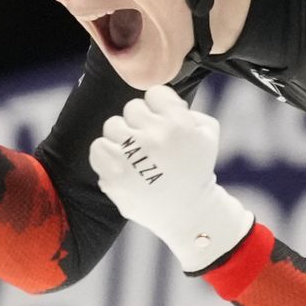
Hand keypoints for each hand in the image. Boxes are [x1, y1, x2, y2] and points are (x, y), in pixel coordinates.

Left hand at [89, 85, 253, 271]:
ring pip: (112, 125)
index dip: (158, 108)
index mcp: (179, 124)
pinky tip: (120, 164)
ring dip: (122, 138)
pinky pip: (97, 147)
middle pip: (131, 108)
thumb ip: (188, 109)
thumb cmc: (196, 169)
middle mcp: (156, 137)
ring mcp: (133, 157)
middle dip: (140, 123)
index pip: (154, 93)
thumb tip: (158, 102)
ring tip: (135, 155)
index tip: (162, 124)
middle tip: (149, 143)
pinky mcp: (115, 176)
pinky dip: (106, 154)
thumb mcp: (208, 133)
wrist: (188, 213)